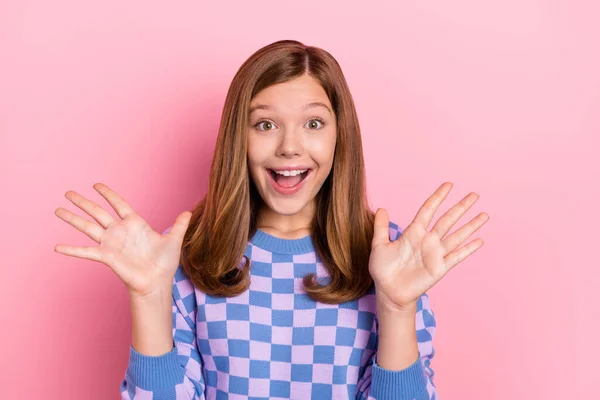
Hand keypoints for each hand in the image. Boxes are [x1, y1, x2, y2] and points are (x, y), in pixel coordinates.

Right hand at [54, 183, 191, 297]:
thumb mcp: (174, 240)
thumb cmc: (165, 263)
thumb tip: (190, 212)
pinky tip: (57, 247)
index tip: (96, 185)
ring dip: (72, 219)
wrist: (157, 282)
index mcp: (134, 223)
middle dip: (83, 202)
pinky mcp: (106, 256)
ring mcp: (111, 243)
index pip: (118, 204)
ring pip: (88, 227)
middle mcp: (119, 231)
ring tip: (58, 210)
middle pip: (97, 212)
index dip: (108, 194)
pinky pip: (86, 251)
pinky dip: (72, 249)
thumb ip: (179, 225)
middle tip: (68, 192)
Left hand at [369, 182, 488, 312]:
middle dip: (461, 207)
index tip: (449, 185)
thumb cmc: (383, 270)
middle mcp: (427, 241)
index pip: (428, 210)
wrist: (389, 292)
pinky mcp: (440, 268)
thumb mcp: (379, 245)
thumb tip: (381, 208)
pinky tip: (479, 240)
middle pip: (447, 220)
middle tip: (474, 195)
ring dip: (470, 225)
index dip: (438, 197)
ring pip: (456, 236)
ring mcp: (435, 254)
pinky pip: (456, 256)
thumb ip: (381, 227)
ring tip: (484, 214)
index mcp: (413, 233)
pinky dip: (468, 249)